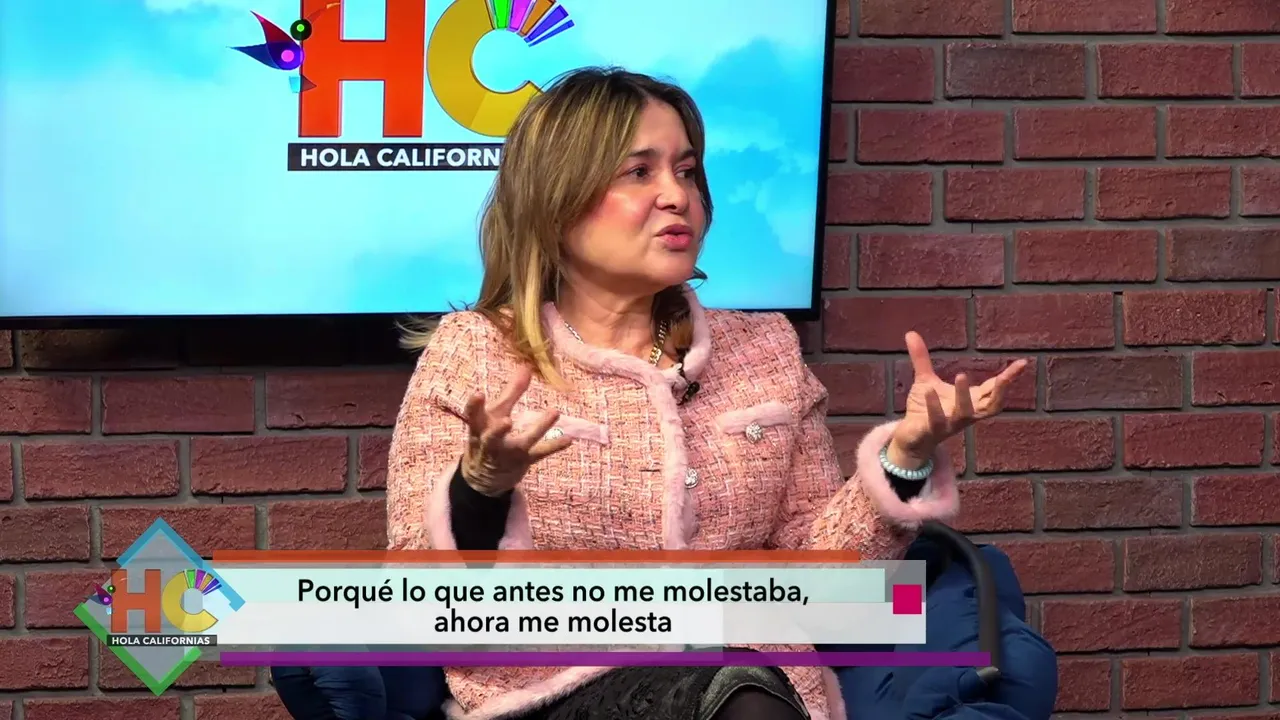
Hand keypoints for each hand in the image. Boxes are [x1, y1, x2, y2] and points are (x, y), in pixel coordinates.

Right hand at [460, 367, 572, 496]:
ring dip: (539, 428)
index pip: (472, 416)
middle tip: (507, 421)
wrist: (485, 476)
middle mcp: (491, 442)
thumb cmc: (490, 434)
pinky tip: (568, 439)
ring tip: (554, 412)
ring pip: (523, 442)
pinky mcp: (524, 460)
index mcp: (479, 427)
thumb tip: (525, 366)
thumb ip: (511, 392)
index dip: (474, 406)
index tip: (478, 394)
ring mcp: (508, 453)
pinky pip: (540, 453)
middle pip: (492, 437)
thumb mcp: (496, 413)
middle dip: (498, 431)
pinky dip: (554, 446)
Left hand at [889, 332, 1027, 468]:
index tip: (1022, 363)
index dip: (1008, 377)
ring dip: (964, 395)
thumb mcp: (926, 381)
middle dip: (1000, 391)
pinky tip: (928, 390)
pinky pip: (936, 421)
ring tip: (962, 374)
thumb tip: (910, 332)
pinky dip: (933, 406)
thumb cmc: (925, 409)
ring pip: (965, 413)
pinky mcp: (932, 431)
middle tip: (1005, 376)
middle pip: (991, 405)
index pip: (994, 389)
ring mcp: (951, 424)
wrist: (910, 438)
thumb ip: (922, 358)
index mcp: (970, 402)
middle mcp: (966, 414)